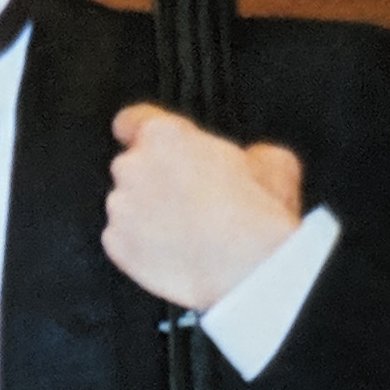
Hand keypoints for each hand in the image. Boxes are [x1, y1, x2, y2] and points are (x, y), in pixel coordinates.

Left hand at [103, 105, 304, 311]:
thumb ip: (247, 151)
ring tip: (186, 233)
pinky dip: (141, 248)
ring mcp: (121, 208)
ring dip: (147, 216)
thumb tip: (251, 161)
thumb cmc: (258, 216)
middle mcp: (134, 167)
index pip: (131, 121)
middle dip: (154, 181)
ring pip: (127, 206)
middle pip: (132, 167)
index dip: (137, 131)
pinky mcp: (117, 246)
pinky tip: (174, 254)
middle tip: (188, 201)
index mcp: (165, 135)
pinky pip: (123, 242)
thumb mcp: (272, 161)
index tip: (141, 142)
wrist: (249, 269)